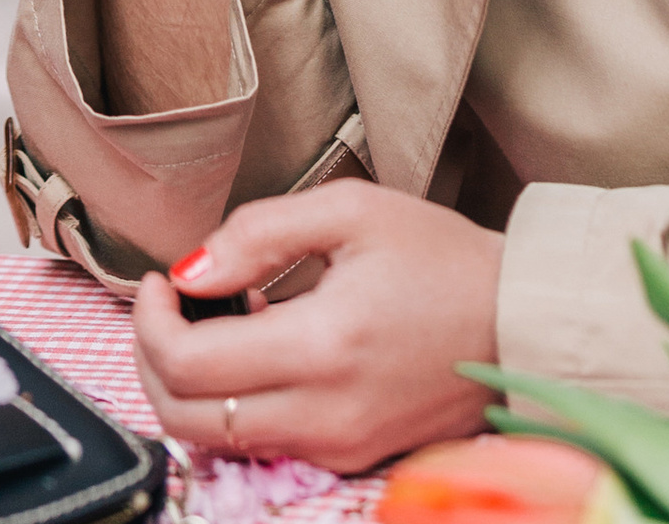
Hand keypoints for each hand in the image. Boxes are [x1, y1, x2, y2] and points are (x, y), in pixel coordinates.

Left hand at [131, 185, 501, 474]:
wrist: (520, 321)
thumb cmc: (442, 258)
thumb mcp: (351, 211)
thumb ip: (258, 233)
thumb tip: (190, 267)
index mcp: (322, 348)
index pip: (187, 363)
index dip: (149, 319)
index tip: (159, 278)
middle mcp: (325, 414)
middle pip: (185, 419)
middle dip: (151, 358)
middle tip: (166, 304)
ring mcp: (339, 446)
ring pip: (218, 440)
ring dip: (190, 383)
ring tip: (220, 317)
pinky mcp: (352, 457)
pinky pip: (264, 442)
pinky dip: (237, 401)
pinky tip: (262, 345)